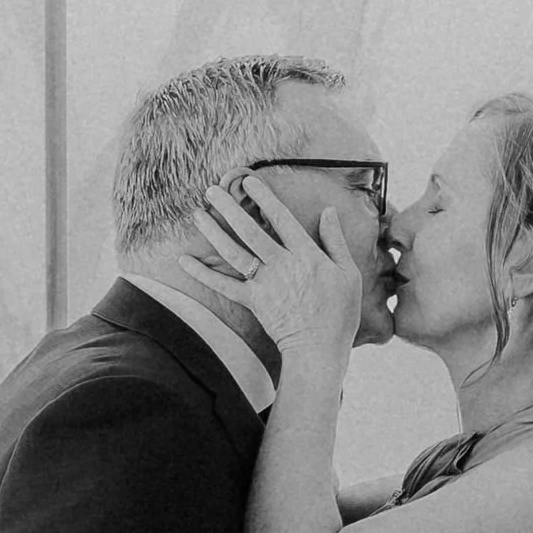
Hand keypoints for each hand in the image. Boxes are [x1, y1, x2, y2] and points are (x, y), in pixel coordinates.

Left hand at [175, 176, 363, 361]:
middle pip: (250, 230)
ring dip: (213, 231)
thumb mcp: (348, 273)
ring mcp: (265, 284)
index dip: (264, 197)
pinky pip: (223, 286)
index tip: (249, 181)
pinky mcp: (252, 302)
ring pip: (234, 252)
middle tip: (212, 190)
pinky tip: (184, 261)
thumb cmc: (339, 314)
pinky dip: (202, 274)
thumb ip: (335, 240)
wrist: (319, 350)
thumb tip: (329, 212)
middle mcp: (282, 265)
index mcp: (307, 254)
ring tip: (197, 213)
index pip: (281, 218)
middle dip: (229, 207)